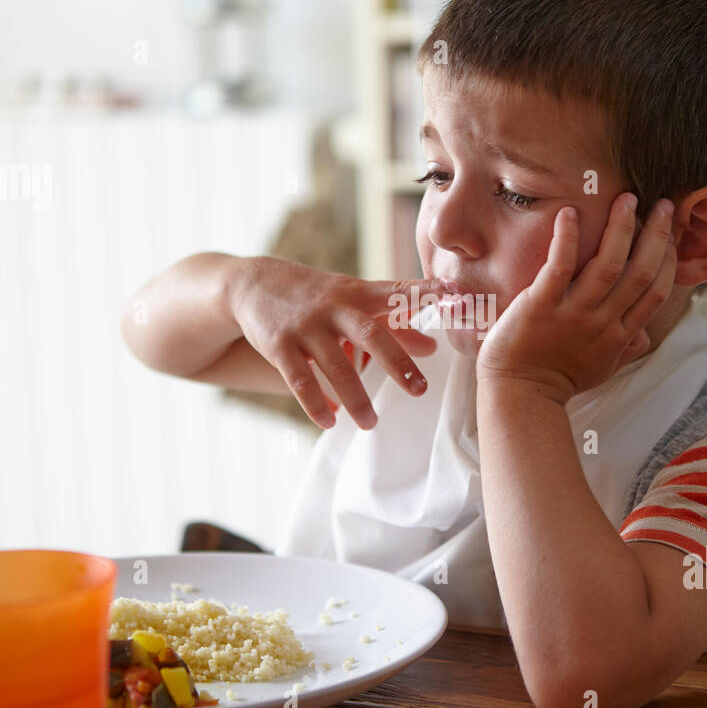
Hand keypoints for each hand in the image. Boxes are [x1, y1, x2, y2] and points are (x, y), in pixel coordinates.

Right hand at [231, 256, 445, 428]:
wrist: (253, 282)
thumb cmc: (316, 295)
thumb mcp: (353, 300)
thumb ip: (394, 323)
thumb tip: (434, 347)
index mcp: (358, 293)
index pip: (396, 292)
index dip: (424, 294)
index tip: (453, 296)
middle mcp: (334, 307)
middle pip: (370, 334)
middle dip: (396, 363)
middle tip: (419, 390)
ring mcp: (306, 326)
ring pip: (335, 366)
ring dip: (356, 398)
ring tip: (371, 424)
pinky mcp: (279, 345)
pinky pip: (300, 380)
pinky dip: (316, 403)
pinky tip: (329, 422)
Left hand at [475, 192, 677, 404]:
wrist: (520, 394)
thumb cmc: (559, 380)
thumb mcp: (602, 369)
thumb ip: (625, 349)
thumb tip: (647, 337)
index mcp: (620, 335)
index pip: (656, 291)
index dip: (669, 258)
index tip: (671, 234)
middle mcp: (603, 322)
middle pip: (641, 271)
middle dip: (656, 234)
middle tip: (661, 204)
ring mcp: (573, 314)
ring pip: (608, 264)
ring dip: (621, 228)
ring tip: (627, 199)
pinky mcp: (541, 305)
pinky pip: (559, 266)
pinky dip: (566, 238)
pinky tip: (570, 212)